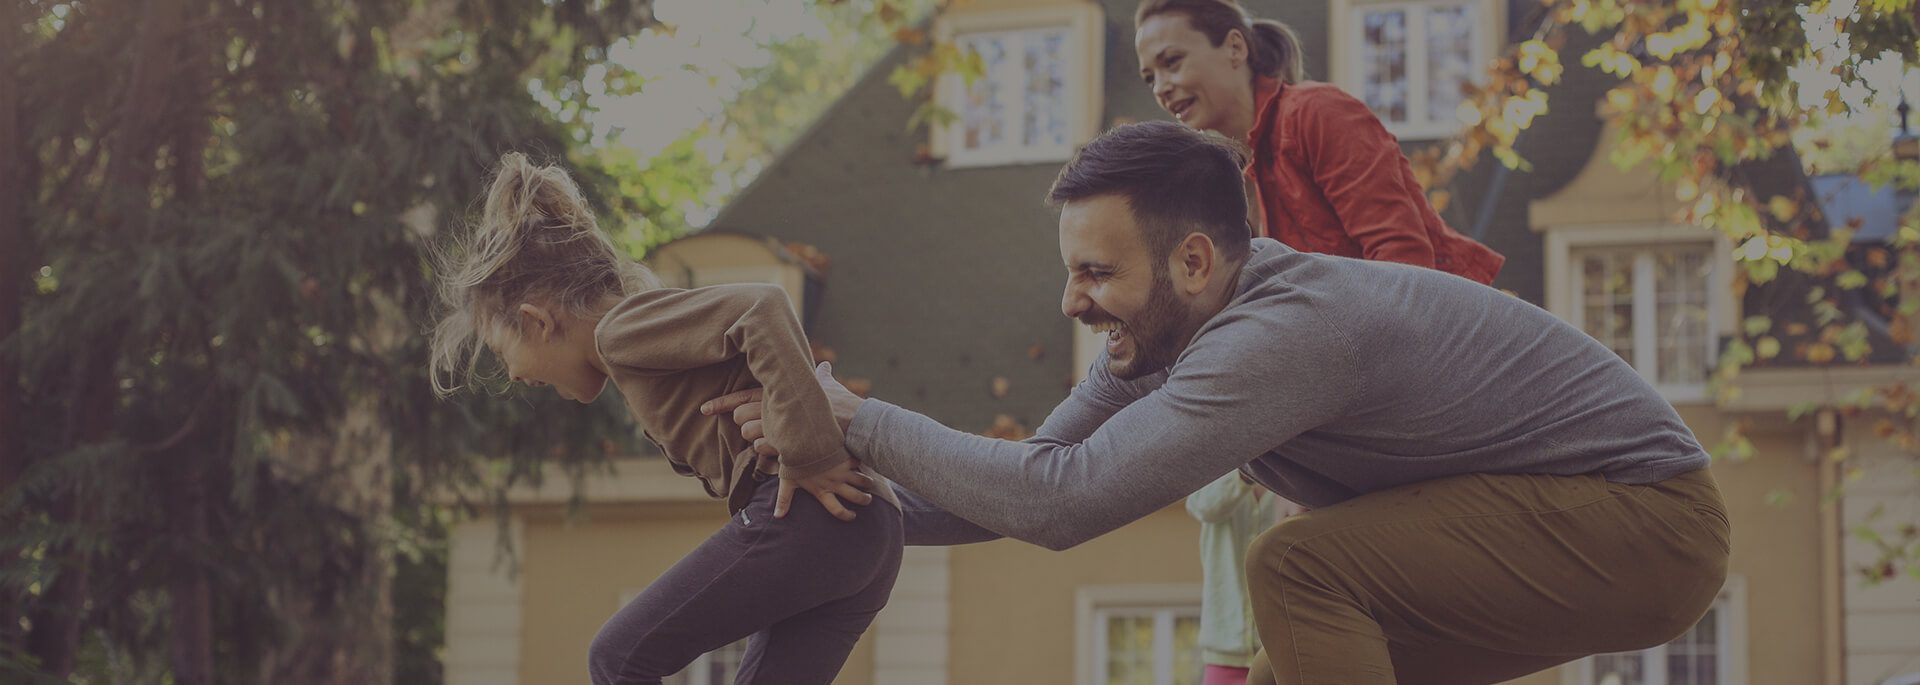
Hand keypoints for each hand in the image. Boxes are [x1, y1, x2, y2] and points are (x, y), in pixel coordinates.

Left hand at [702, 362, 861, 454]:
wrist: (856, 424)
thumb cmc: (842, 403)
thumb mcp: (829, 385)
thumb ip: (822, 375)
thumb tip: (825, 366)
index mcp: (778, 389)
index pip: (741, 395)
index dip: (720, 403)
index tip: (703, 409)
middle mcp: (773, 406)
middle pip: (740, 417)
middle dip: (746, 424)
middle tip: (765, 425)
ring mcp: (776, 425)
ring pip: (748, 435)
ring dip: (758, 438)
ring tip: (777, 437)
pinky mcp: (781, 444)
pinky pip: (761, 449)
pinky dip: (767, 449)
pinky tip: (779, 448)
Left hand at [778, 458, 876, 520]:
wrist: (801, 442)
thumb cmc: (793, 462)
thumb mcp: (787, 482)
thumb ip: (784, 500)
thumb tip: (778, 516)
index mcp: (822, 491)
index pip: (837, 510)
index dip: (846, 515)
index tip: (852, 516)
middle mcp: (835, 483)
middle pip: (856, 497)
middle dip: (865, 500)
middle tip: (867, 499)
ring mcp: (842, 471)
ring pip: (862, 480)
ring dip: (868, 483)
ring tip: (870, 483)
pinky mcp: (845, 457)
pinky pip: (859, 462)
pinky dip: (864, 463)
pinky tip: (867, 462)